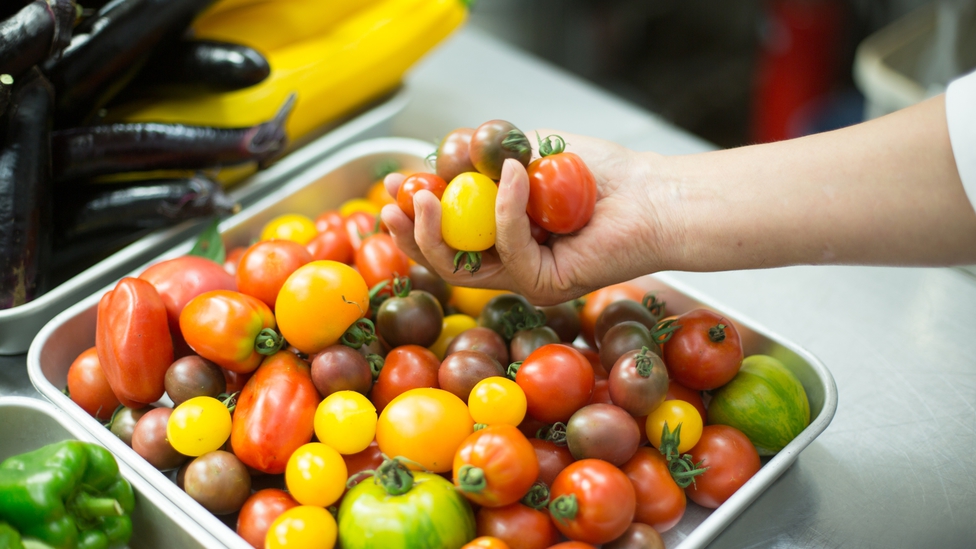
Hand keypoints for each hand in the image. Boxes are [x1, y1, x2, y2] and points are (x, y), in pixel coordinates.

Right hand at [381, 131, 676, 304]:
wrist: (652, 194)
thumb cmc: (601, 174)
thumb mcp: (532, 151)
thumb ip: (488, 155)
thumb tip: (443, 156)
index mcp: (501, 235)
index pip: (446, 234)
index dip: (413, 214)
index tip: (394, 183)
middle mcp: (510, 262)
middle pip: (444, 261)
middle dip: (410, 234)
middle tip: (391, 204)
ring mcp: (525, 278)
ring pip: (463, 269)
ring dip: (436, 232)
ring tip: (426, 194)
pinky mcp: (546, 284)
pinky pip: (509, 249)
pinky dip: (504, 208)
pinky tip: (510, 173)